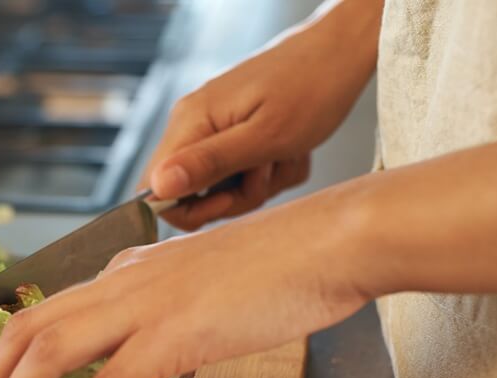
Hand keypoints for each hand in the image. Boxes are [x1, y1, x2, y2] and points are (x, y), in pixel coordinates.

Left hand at [0, 192, 371, 377]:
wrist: (326, 243)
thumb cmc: (274, 264)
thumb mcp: (198, 279)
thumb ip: (158, 302)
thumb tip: (135, 340)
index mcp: (126, 270)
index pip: (49, 308)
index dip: (8, 348)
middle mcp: (122, 282)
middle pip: (32, 325)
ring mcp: (145, 306)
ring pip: (54, 347)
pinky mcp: (175, 333)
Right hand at [144, 0, 381, 230]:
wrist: (343, 49)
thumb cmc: (313, 86)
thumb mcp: (265, 136)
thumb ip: (209, 164)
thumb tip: (159, 187)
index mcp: (191, 122)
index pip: (153, 188)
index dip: (187, 209)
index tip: (228, 201)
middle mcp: (194, 124)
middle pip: (189, 192)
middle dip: (233, 197)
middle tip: (267, 173)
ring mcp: (214, 127)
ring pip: (220, 186)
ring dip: (258, 184)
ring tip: (284, 154)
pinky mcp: (234, 130)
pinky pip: (241, 173)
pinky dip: (270, 171)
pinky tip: (289, 149)